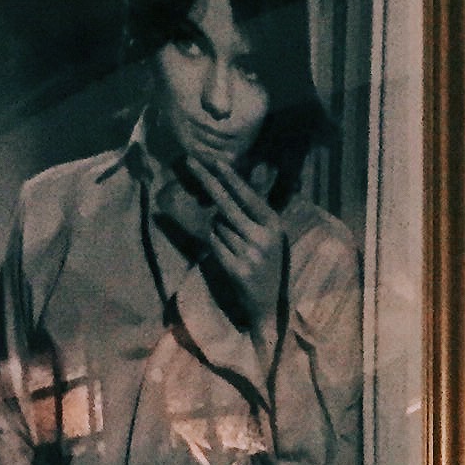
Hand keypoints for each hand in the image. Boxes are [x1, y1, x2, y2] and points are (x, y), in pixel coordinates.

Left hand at [185, 151, 286, 330]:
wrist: (267, 304)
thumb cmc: (266, 262)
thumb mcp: (268, 235)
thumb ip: (253, 211)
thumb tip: (231, 184)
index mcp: (273, 224)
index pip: (247, 195)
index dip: (229, 177)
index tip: (214, 161)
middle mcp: (263, 236)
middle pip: (227, 204)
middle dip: (208, 181)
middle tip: (190, 162)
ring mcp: (249, 253)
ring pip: (217, 225)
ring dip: (218, 229)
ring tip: (234, 244)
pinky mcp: (236, 268)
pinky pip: (213, 243)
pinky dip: (214, 242)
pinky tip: (227, 251)